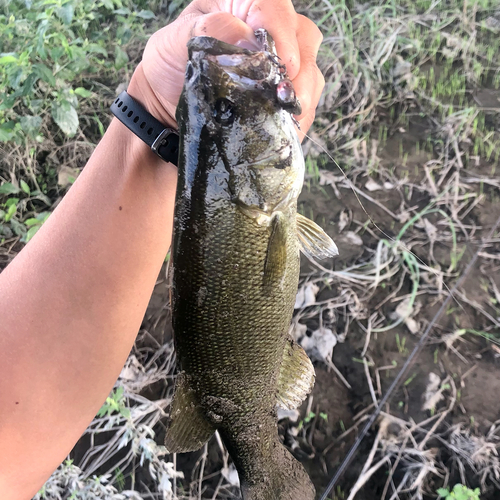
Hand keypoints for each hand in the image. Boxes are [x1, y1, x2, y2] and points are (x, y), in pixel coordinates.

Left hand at [128, 0, 324, 140]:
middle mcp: (266, 33)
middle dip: (297, 71)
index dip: (281, 30)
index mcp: (240, 7)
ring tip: (284, 116)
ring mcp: (278, 65)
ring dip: (301, 97)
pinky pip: (306, 103)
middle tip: (282, 96)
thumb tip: (246, 38)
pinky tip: (283, 127)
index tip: (280, 62)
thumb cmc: (169, 70)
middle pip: (303, 38)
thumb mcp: (174, 42)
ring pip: (311, 72)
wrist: (168, 111)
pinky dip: (299, 117)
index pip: (273, 5)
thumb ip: (208, 31)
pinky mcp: (281, 96)